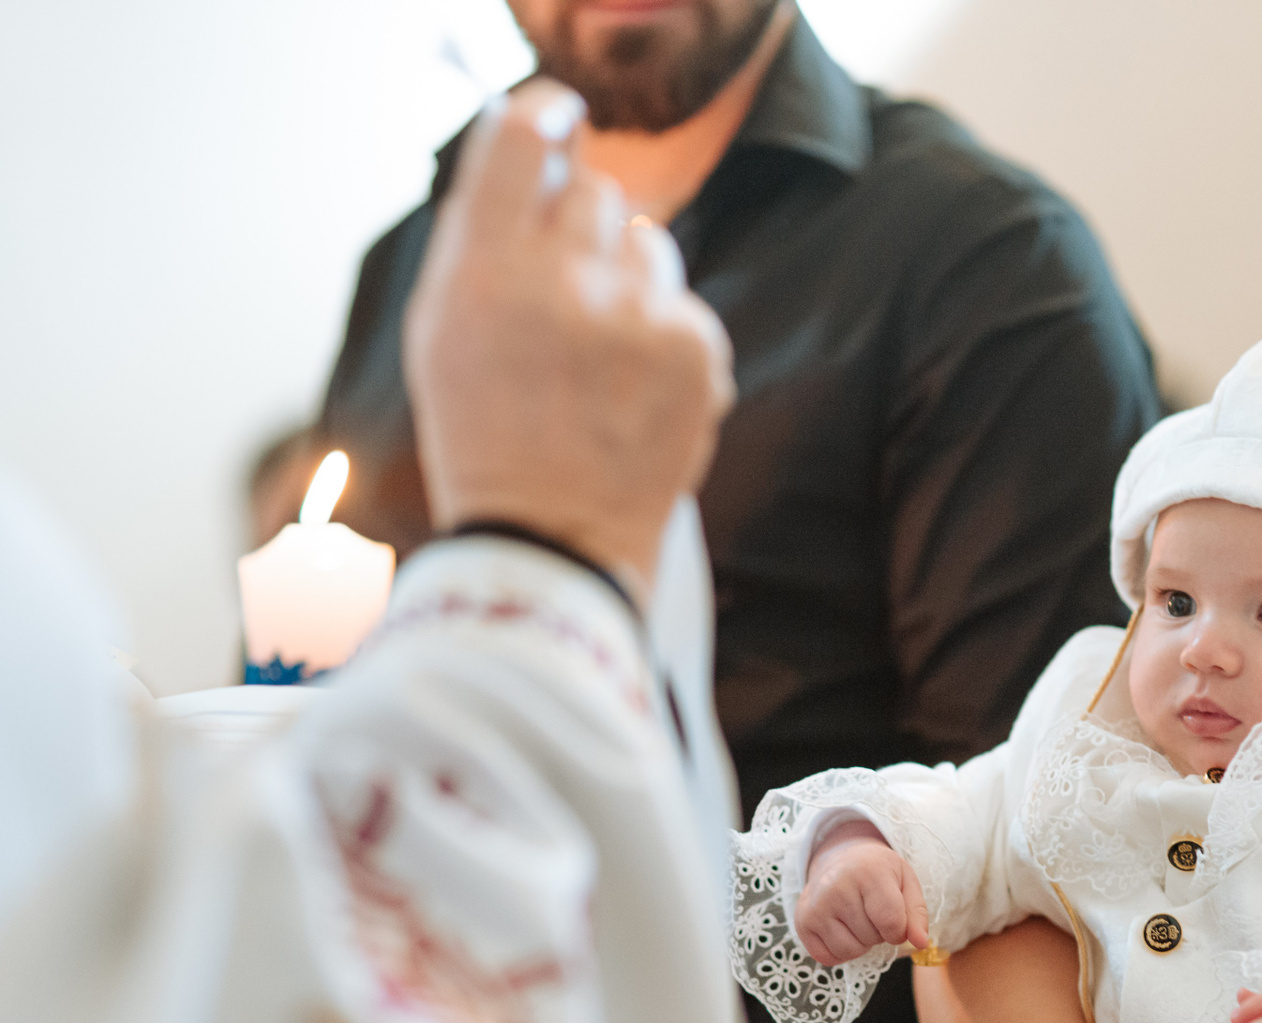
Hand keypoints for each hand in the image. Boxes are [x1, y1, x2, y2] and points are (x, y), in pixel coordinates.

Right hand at [404, 78, 734, 592]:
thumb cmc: (489, 433)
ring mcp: (638, 319)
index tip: (559, 119)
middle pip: (597, 193)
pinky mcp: (695, 351)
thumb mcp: (443, 329)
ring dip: (629, 285)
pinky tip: (634, 392)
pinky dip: (665, 339)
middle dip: (584, 234)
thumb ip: (482, 231)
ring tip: (600, 361)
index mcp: (484, 276)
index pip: (522, 142)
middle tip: (566, 301)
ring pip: (651, 246)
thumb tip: (540, 144)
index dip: (544, 119)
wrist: (554, 540)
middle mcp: (563, 286)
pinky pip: (686, 305)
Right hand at [794, 820, 930, 964]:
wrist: (840, 859)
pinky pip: (828, 958)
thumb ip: (917, 914)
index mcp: (868, 871)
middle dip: (879, 932)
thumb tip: (921, 943)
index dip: (899, 930)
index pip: (891, 922)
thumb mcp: (905, 882)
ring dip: (861, 943)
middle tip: (872, 910)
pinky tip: (841, 927)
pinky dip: (840, 951)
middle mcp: (836, 886)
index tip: (896, 919)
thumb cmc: (878, 873)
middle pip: (871, 937)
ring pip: (850, 951)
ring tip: (857, 919)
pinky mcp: (802, 922)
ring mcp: (815, 906)